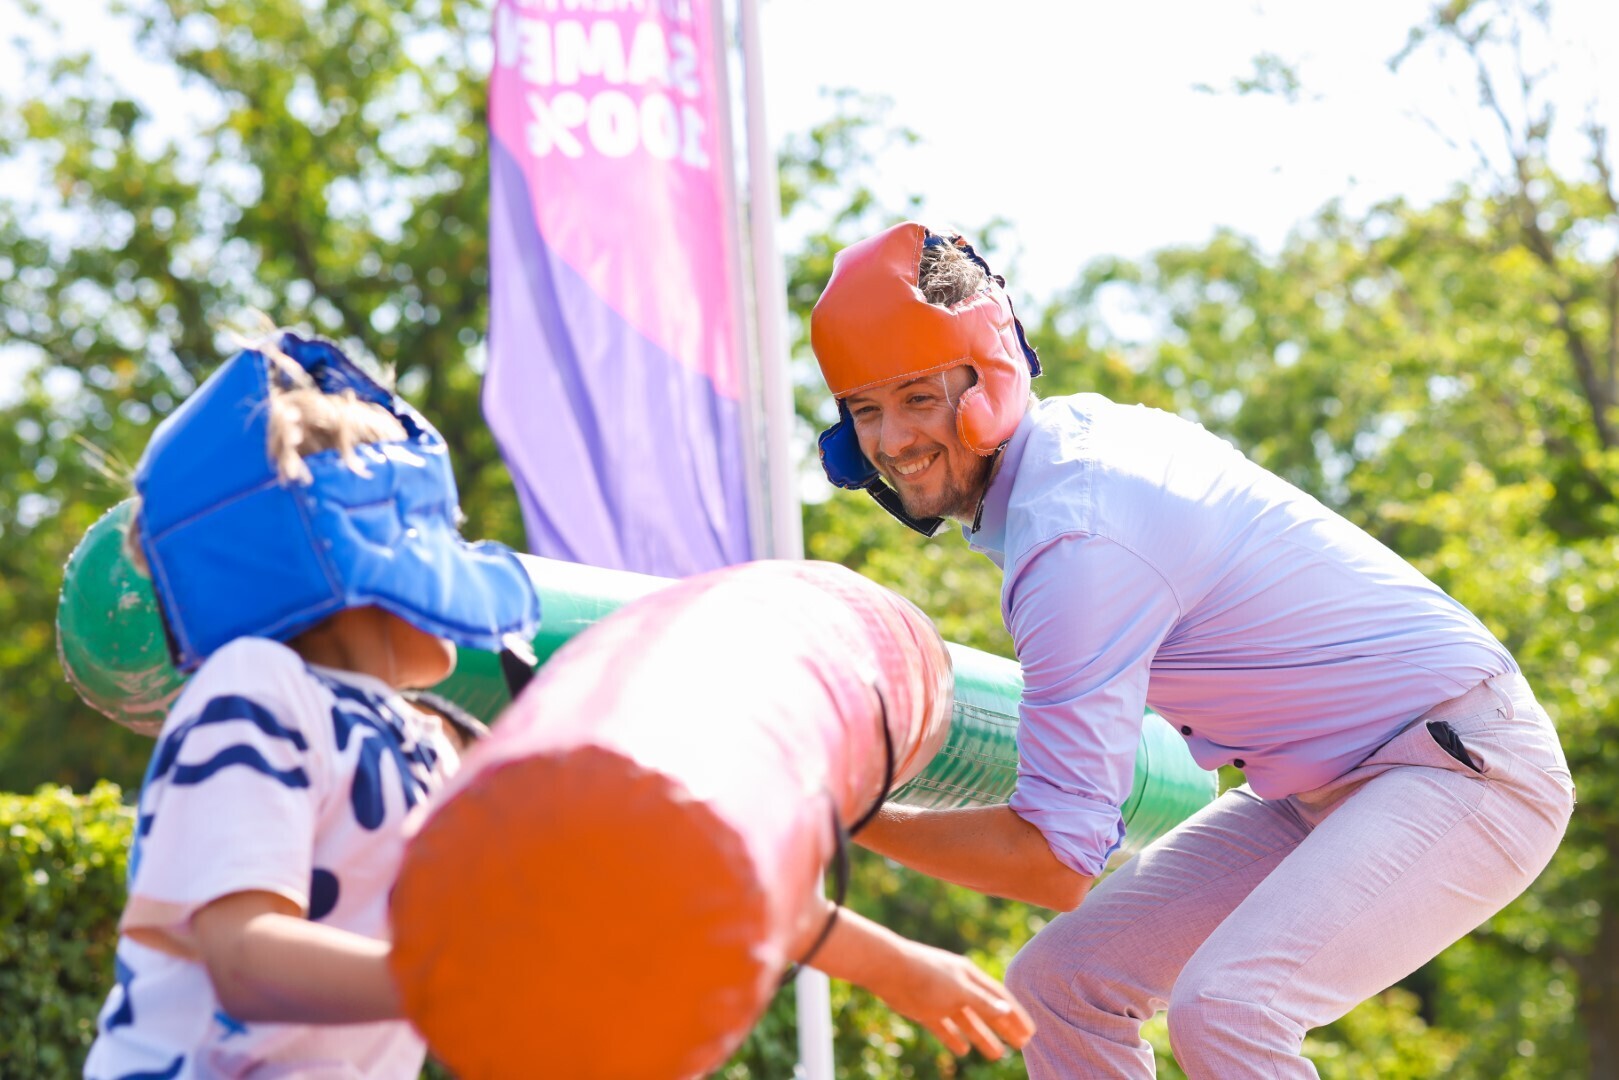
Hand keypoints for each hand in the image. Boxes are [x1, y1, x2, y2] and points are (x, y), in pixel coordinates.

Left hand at [864, 937, 1034, 1058]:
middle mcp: (958, 987)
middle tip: (1021, 1046)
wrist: (888, 969)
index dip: (1016, 1015)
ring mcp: (941, 999)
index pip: (1000, 997)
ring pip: (967, 1021)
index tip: (1030, 1032)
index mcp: (970, 976)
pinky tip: (962, 1051)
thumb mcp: (959, 991)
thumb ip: (983, 1002)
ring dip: (982, 1037)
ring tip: (997, 1055)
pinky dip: (953, 1038)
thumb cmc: (927, 975)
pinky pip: (944, 1027)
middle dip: (1004, 1028)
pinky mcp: (924, 1010)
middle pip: (987, 1011)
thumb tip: (1007, 1010)